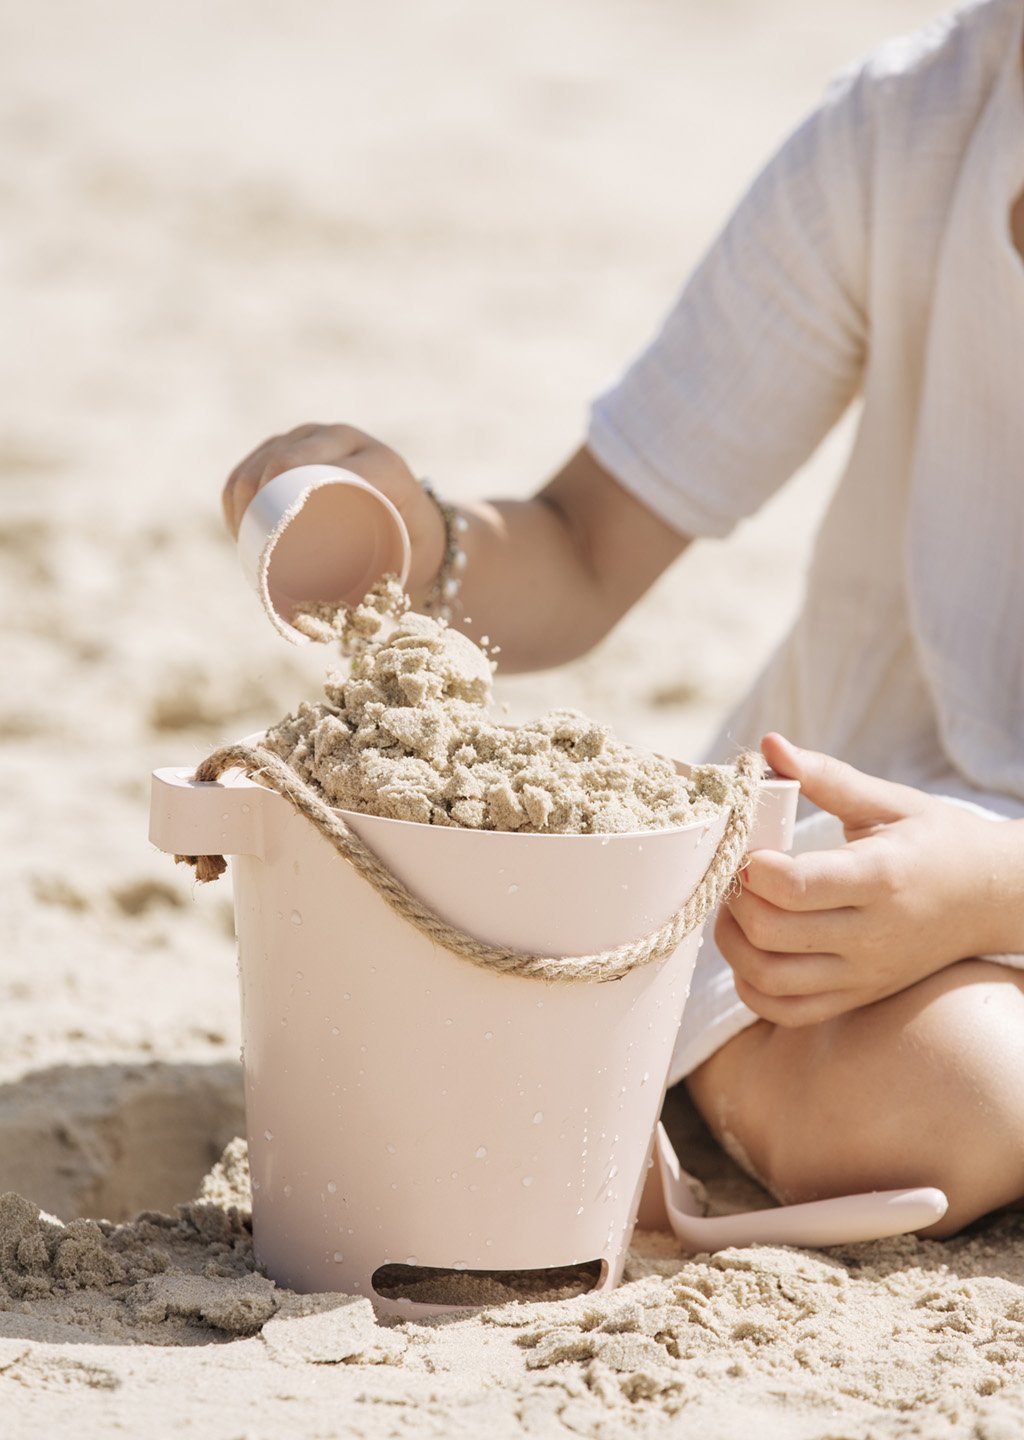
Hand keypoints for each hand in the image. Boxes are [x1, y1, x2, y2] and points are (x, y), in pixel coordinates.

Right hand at [221, 423, 445, 596]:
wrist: (420, 525)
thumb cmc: (411, 554)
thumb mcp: (404, 570)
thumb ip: (374, 598)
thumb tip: (318, 634)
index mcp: (382, 464)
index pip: (326, 471)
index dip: (286, 495)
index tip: (269, 536)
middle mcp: (350, 441)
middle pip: (286, 457)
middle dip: (256, 495)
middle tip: (249, 543)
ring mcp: (323, 438)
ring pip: (267, 455)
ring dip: (243, 490)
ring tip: (239, 535)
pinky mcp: (299, 443)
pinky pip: (259, 457)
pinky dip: (241, 483)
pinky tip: (234, 514)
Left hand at [717, 733, 1012, 1025]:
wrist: (990, 898)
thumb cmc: (936, 841)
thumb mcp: (887, 801)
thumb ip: (825, 775)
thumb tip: (769, 745)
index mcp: (879, 878)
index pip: (793, 887)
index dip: (751, 867)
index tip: (746, 845)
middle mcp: (870, 935)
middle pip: (770, 934)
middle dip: (734, 900)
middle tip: (734, 873)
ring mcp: (863, 974)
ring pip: (769, 980)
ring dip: (733, 945)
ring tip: (737, 908)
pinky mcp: (856, 996)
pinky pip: (787, 1012)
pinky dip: (753, 988)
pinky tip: (750, 952)